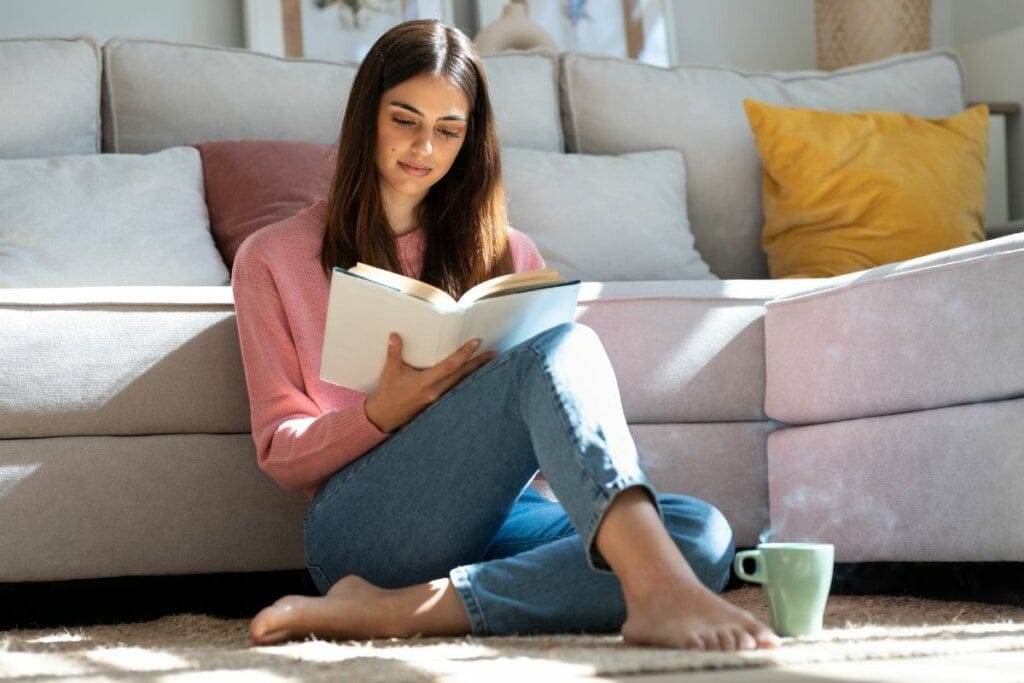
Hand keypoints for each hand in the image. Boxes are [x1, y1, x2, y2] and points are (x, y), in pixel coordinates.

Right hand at [363, 333, 495, 432]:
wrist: (384, 417)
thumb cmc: (387, 394)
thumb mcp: (390, 372)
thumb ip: (394, 352)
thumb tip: (395, 335)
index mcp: (426, 383)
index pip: (450, 365)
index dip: (464, 354)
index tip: (476, 343)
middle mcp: (435, 392)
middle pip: (462, 375)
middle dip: (478, 364)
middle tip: (493, 353)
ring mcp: (437, 400)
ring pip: (461, 384)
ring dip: (474, 373)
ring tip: (487, 363)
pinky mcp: (437, 404)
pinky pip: (455, 391)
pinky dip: (464, 382)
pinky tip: (471, 377)